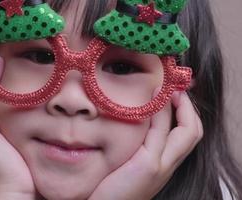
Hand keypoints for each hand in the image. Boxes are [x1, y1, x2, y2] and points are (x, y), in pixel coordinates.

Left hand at [88, 91, 202, 199]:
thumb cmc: (110, 187)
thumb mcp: (129, 164)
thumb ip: (137, 146)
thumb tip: (136, 122)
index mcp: (165, 165)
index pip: (188, 136)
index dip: (187, 113)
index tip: (175, 95)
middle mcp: (168, 166)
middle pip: (194, 132)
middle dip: (188, 107)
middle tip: (175, 88)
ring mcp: (160, 166)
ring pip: (184, 131)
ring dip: (177, 105)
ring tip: (166, 88)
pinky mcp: (148, 166)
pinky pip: (160, 133)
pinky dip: (161, 113)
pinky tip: (152, 100)